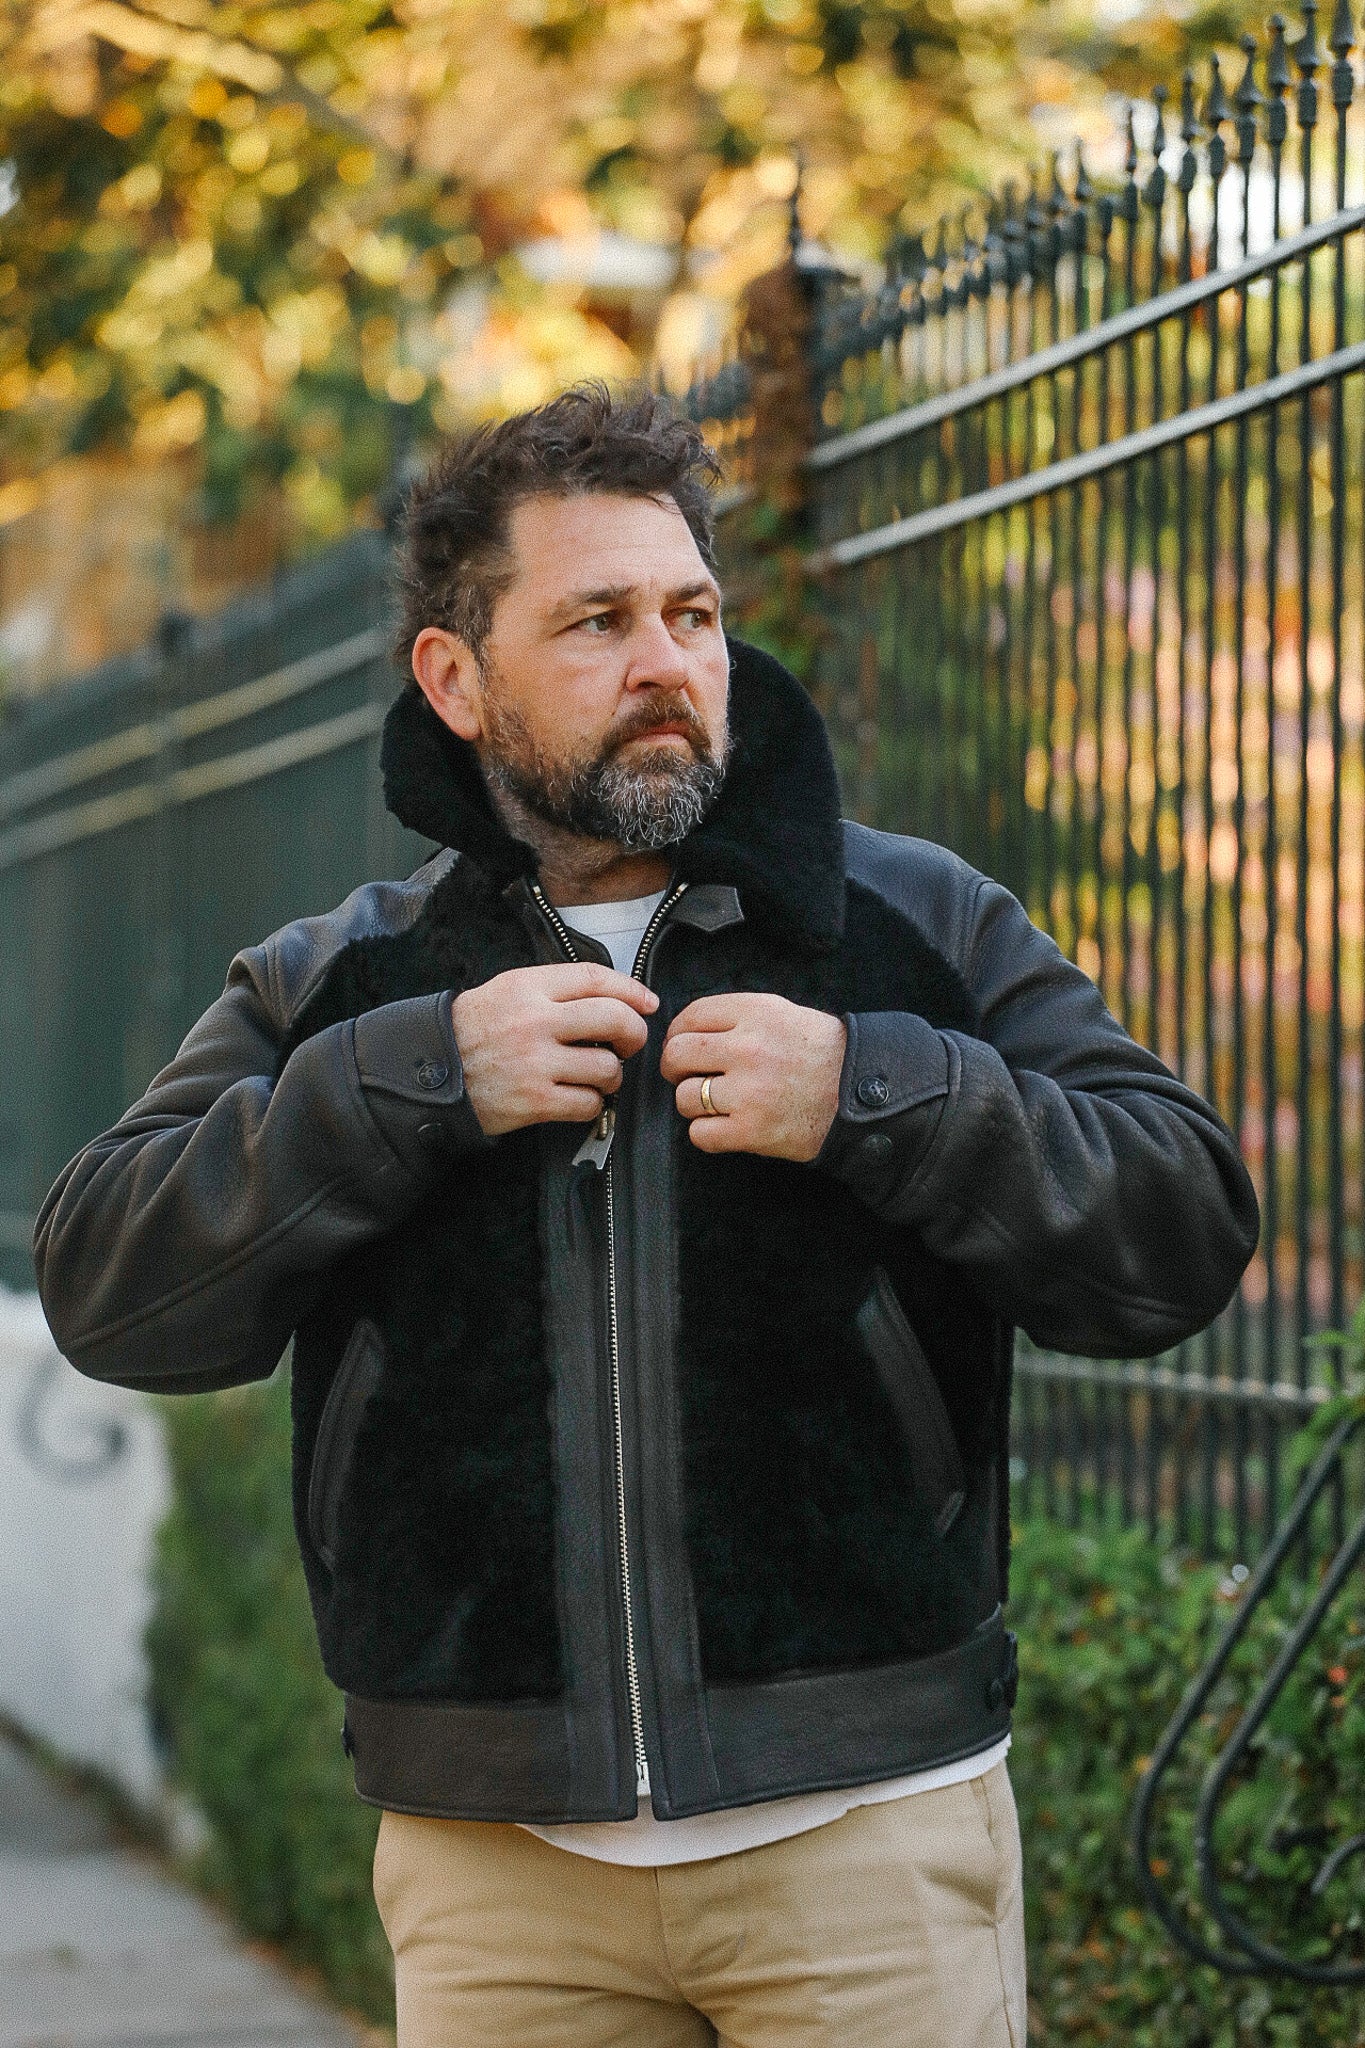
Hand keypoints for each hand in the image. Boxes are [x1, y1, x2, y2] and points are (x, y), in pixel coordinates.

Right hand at [451, 964, 657, 1137]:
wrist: (429, 1070)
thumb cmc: (474, 1030)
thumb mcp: (508, 990)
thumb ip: (556, 990)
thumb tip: (616, 997)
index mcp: (528, 987)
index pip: (596, 979)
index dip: (631, 990)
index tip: (648, 1002)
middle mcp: (534, 1021)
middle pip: (614, 1020)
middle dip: (634, 1033)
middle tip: (630, 1043)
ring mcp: (535, 1063)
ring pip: (608, 1068)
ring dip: (612, 1075)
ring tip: (598, 1075)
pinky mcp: (534, 1101)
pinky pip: (588, 1103)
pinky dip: (592, 1103)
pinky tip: (579, 1097)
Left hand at [660, 993, 846, 1161]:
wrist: (862, 1093)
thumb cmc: (823, 1054)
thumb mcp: (783, 1014)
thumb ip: (737, 1017)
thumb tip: (687, 1029)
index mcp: (756, 1013)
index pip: (691, 1017)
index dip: (678, 1032)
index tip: (682, 1044)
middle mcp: (749, 1049)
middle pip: (677, 1055)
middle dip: (676, 1068)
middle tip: (687, 1075)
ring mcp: (749, 1092)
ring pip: (685, 1097)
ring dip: (694, 1102)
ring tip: (716, 1102)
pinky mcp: (752, 1131)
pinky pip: (700, 1134)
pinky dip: (707, 1133)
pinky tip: (725, 1125)